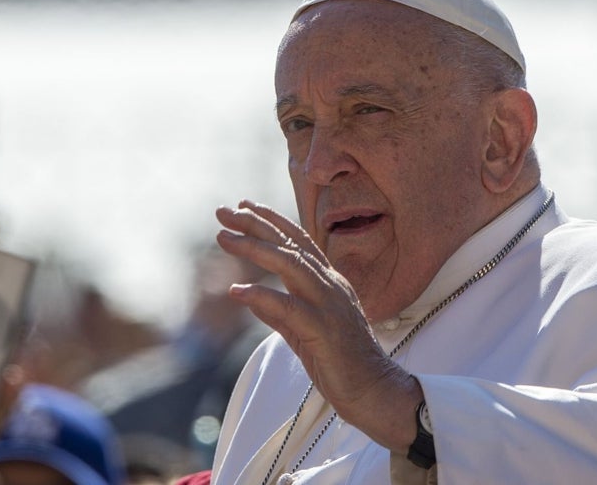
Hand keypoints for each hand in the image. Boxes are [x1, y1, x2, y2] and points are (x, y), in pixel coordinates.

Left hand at [215, 202, 420, 452]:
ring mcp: (329, 305)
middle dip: (255, 224)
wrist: (372, 390)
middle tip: (223, 211)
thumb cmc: (339, 362)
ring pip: (290, 265)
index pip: (298, 241)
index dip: (271, 221)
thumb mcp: (302, 331)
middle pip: (290, 244)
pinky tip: (236, 290)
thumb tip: (250, 295)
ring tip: (223, 238)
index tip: (244, 205)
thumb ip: (278, 311)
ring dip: (254, 248)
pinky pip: (288, 307)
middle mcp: (331, 285)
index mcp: (329, 282)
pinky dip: (261, 295)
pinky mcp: (324, 329)